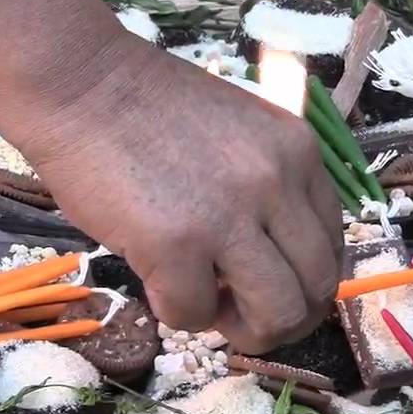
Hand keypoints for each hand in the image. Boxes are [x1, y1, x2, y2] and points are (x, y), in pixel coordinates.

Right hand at [4, 33, 343, 352]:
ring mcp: (228, 216)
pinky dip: (178, 313)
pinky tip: (158, 283)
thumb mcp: (240, 133)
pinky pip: (196, 314)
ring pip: (278, 314)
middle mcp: (277, 184)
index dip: (304, 280)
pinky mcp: (175, 245)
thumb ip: (268, 186)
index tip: (270, 285)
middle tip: (245, 316)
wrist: (79, 82)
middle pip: (318, 287)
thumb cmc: (147, 107)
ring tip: (211, 311)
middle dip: (286, 319)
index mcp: (298, 154)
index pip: (333, 245)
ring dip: (247, 331)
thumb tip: (274, 260)